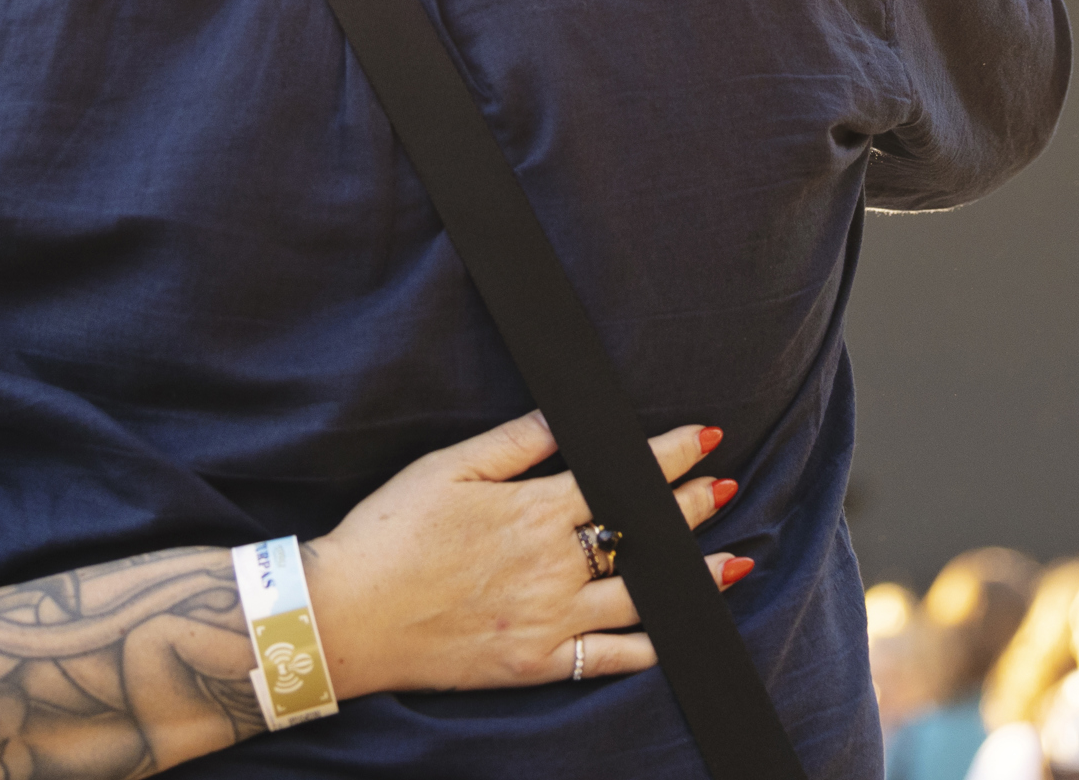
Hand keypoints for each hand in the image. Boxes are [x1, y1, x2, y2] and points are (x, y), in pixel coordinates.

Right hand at [304, 412, 749, 697]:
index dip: (670, 456)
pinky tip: (678, 633)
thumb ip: (516, 441)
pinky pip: (607, 659)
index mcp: (534, 511)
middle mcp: (552, 566)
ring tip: (732, 563)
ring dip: (692, 578)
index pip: (620, 477)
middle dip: (691, 508)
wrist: (346, 616)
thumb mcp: (448, 467)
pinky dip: (650, 647)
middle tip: (724, 489)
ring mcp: (549, 620)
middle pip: (641, 534)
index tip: (705, 439)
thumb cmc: (389, 533)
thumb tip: (567, 416)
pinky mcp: (535, 663)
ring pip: (642, 598)